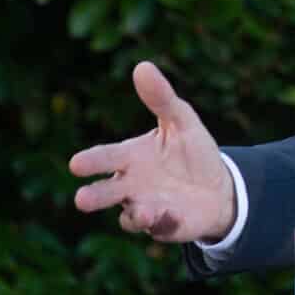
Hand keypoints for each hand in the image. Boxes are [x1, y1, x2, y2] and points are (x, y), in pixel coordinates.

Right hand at [69, 61, 236, 243]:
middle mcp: (132, 186)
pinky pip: (161, 229)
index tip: (76, 164)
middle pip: (107, 192)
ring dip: (135, 214)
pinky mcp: (166, 226)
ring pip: (131, 215)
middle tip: (81, 198)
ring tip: (142, 211)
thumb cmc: (191, 151)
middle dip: (95, 196)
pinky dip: (163, 225)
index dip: (91, 161)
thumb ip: (161, 98)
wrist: (218, 186)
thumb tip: (142, 66)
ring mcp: (147, 208)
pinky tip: (169, 216)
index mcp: (131, 157)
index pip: (106, 157)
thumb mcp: (181, 121)